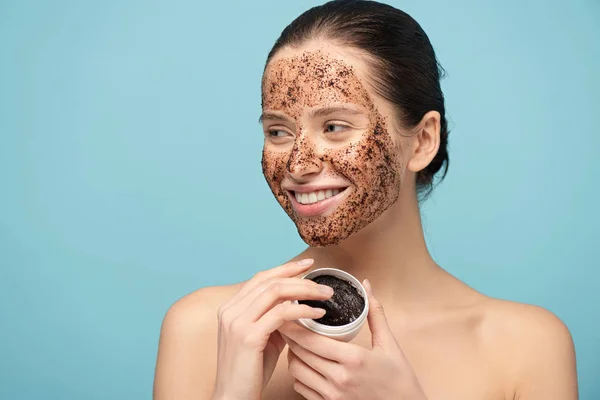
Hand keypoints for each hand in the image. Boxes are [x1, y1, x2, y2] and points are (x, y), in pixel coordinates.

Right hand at [211, 259, 334, 399]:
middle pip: (269, 281)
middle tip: (323, 282)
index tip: (306, 265)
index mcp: (231, 308)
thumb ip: (274, 320)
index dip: (284, 269)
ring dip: (305, 291)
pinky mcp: (248, 336)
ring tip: (326, 296)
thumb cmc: (250, 372)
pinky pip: (281, 314)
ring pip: (276, 292)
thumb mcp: (261, 338)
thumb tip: (296, 306)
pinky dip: (303, 310)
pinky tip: (318, 314)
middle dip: (299, 277)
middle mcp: (230, 311)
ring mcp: (237, 322)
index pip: (260, 278)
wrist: (233, 398)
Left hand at [278, 279, 426, 399]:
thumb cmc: (400, 380)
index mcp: (353, 359)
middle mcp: (339, 379)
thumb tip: (366, 285)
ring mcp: (333, 395)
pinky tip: (304, 363)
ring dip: (293, 355)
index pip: (311, 340)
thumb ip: (375, 314)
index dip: (294, 326)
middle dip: (290, 336)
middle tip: (285, 322)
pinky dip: (298, 374)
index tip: (285, 312)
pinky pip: (302, 388)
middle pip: (300, 353)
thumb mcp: (389, 344)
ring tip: (295, 342)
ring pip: (297, 372)